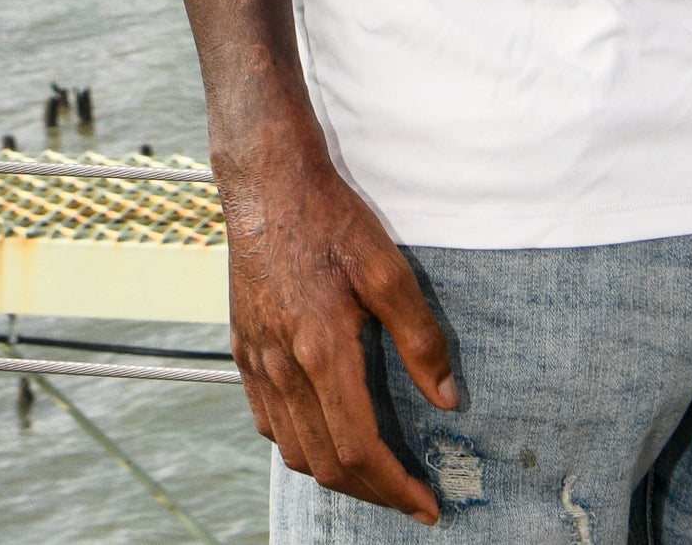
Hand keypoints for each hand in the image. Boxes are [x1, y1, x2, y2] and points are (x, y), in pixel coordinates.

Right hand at [220, 120, 461, 522]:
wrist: (267, 185)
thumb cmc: (330, 220)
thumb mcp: (389, 270)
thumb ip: (421, 339)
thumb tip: (448, 398)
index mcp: (322, 352)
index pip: (359, 450)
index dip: (396, 488)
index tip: (427, 505)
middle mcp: (283, 369)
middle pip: (325, 464)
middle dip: (372, 492)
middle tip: (411, 495)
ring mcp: (257, 363)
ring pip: (293, 451)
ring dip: (336, 474)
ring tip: (376, 473)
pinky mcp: (243, 352)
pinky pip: (268, 423)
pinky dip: (300, 446)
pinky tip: (325, 434)